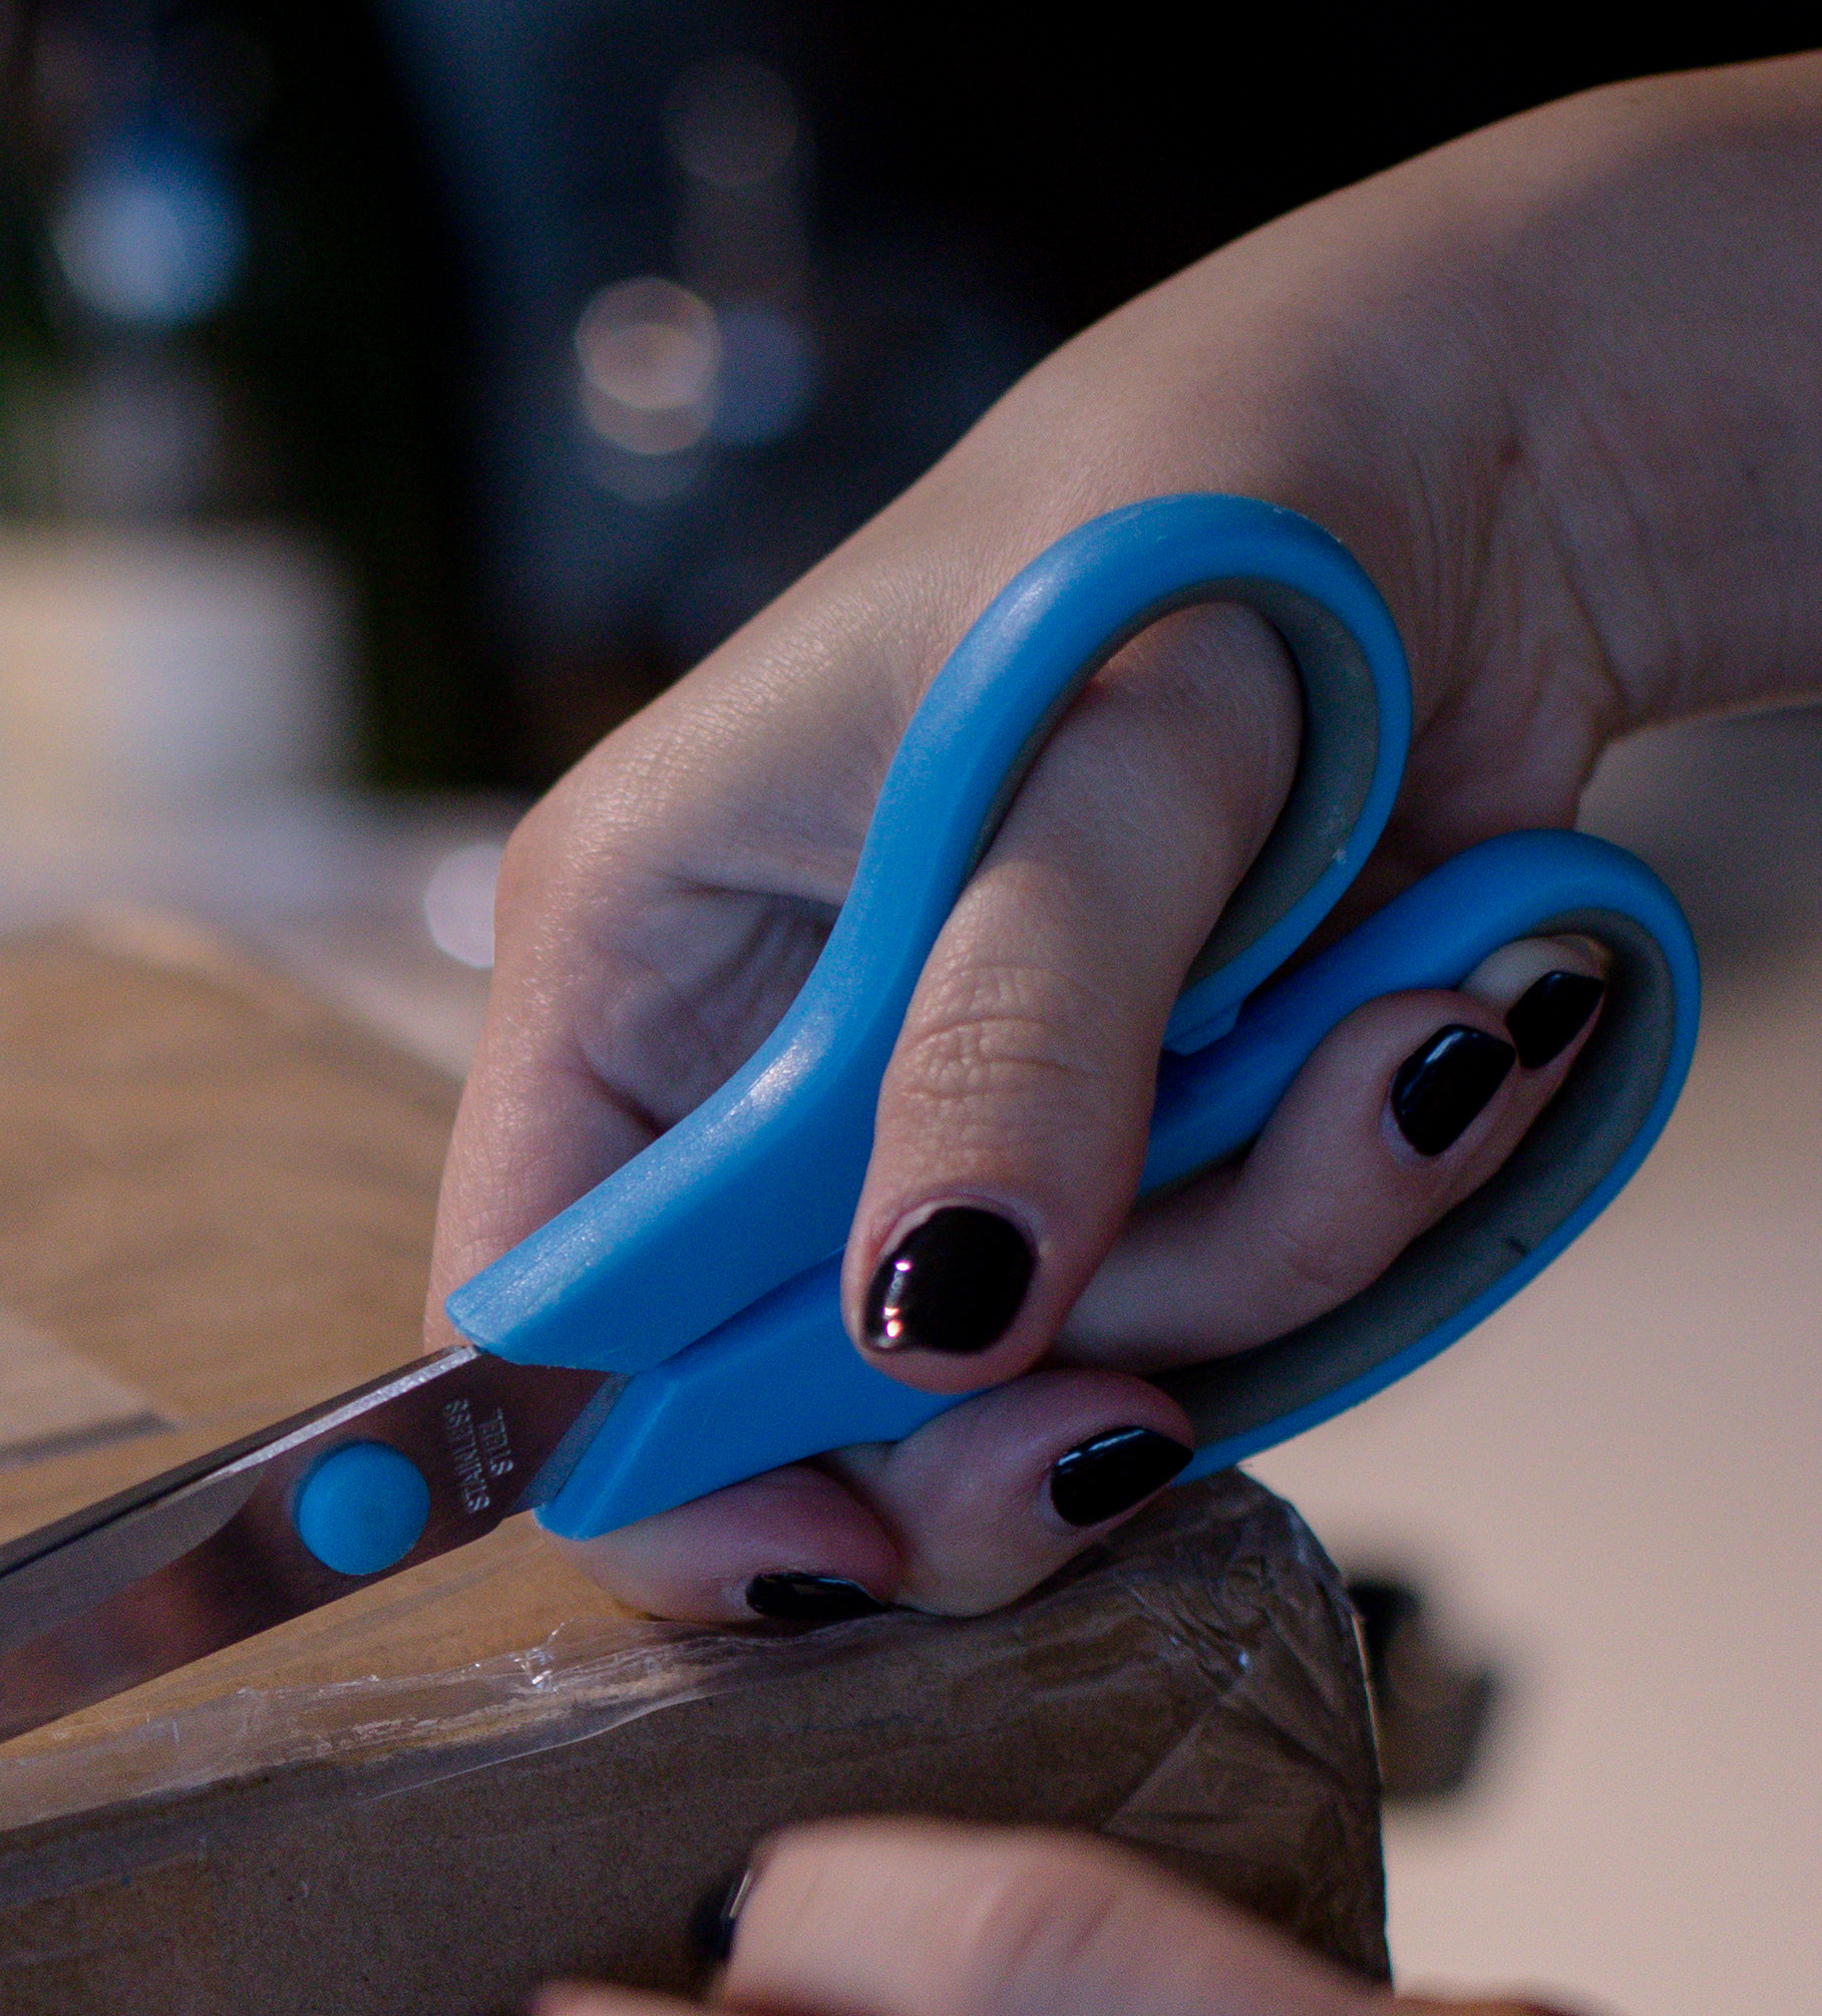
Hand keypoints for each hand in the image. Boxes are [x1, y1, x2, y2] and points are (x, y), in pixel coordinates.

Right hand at [435, 65, 1821, 1616]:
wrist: (1472, 464)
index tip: (834, 1551)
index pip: (543, 1304)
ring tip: (1406, 1043)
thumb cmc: (1203, 519)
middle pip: (798, 1410)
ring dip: (1260, 1254)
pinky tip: (1427, 1044)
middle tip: (1148, 1406)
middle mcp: (763, 1076)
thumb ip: (1013, 1037)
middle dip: (1014, 1413)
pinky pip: (1206, 1318)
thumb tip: (933, 1317)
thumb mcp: (1097, 762)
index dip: (654, 1469)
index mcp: (634, 954)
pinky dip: (1344, 1213)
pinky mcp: (1127, 1167)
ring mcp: (957, 1136)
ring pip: (1044, 1378)